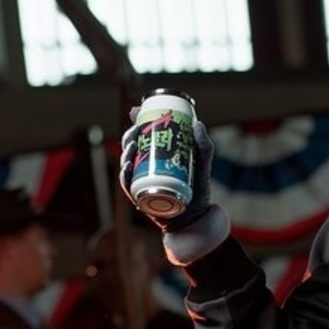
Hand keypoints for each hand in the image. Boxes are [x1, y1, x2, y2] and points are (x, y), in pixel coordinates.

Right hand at [119, 116, 214, 231]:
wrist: (197, 217)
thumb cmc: (198, 190)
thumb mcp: (202, 165)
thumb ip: (204, 146)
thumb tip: (197, 123)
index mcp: (157, 157)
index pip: (142, 136)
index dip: (136, 123)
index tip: (136, 111)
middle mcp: (146, 168)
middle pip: (131, 148)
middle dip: (129, 136)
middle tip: (137, 128)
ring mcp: (142, 182)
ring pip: (126, 164)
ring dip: (125, 152)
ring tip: (132, 145)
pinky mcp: (140, 197)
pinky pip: (128, 185)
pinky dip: (125, 176)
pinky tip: (127, 167)